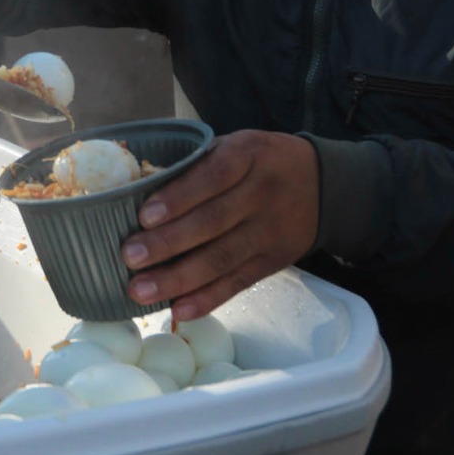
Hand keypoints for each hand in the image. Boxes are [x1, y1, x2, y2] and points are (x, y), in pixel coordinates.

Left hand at [119, 130, 319, 320]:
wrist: (323, 185)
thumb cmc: (261, 161)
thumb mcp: (237, 146)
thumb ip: (198, 164)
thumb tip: (139, 187)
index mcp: (249, 156)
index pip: (213, 176)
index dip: (179, 197)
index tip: (144, 216)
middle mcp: (262, 194)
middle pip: (212, 222)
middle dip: (168, 243)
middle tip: (130, 257)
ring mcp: (269, 232)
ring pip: (222, 258)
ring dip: (179, 278)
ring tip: (141, 290)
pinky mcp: (272, 262)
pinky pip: (238, 282)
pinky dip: (208, 298)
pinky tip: (179, 309)